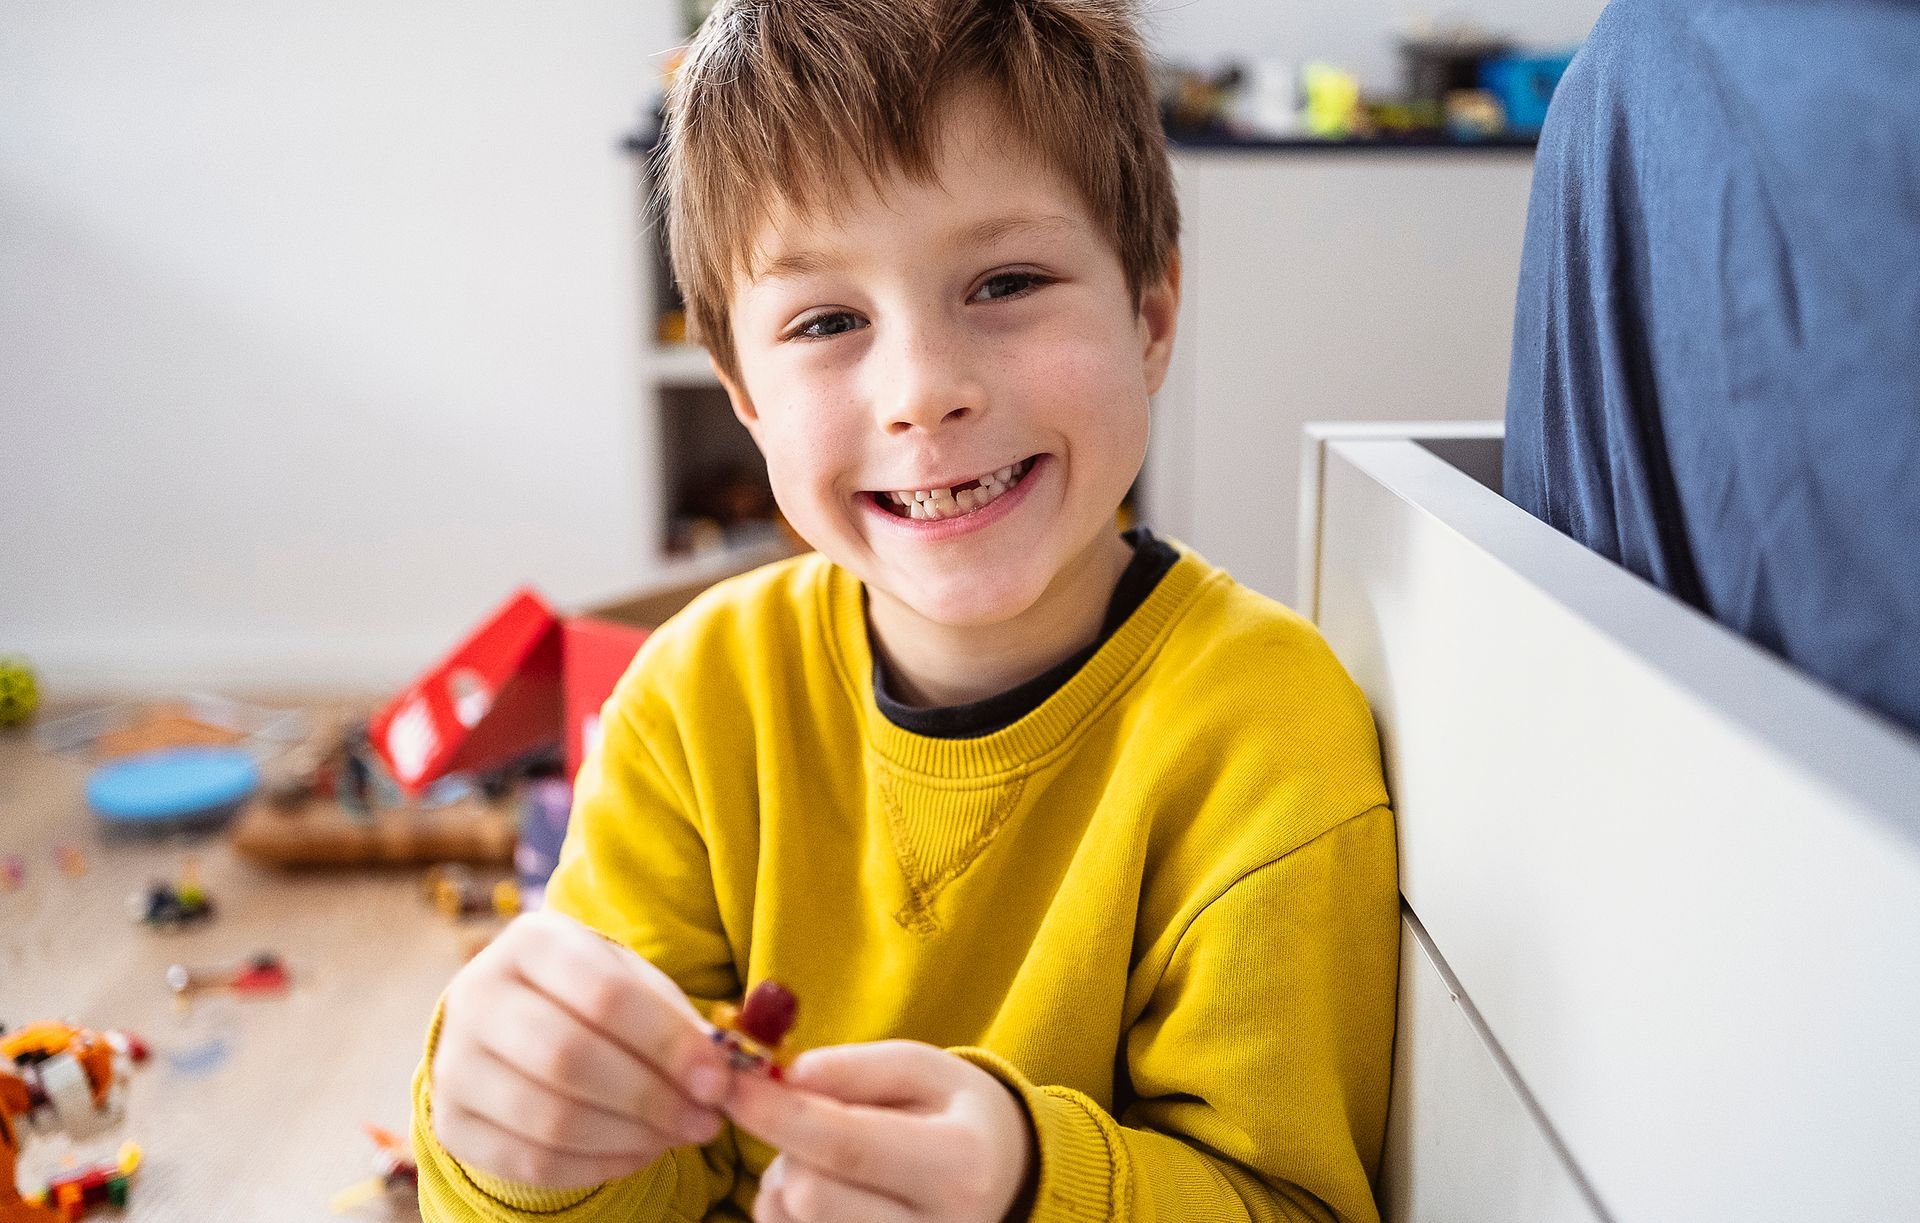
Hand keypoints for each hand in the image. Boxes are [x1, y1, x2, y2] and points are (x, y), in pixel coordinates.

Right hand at [429, 910, 732, 1188]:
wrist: (509, 1021)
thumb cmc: (589, 994)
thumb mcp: (630, 981)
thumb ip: (674, 1018)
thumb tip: (723, 1072)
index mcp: (530, 941)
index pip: (605, 995)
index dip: (668, 1044)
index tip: (718, 1080)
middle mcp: (477, 995)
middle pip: (571, 1059)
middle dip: (652, 1098)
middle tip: (705, 1120)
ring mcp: (455, 1063)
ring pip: (551, 1118)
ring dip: (631, 1138)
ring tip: (679, 1135)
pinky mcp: (451, 1122)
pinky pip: (531, 1162)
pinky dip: (598, 1166)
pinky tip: (638, 1153)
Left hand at [726, 1040, 1035, 1222]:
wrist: (1001, 1178)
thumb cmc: (955, 1114)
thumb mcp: (924, 1068)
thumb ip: (855, 1068)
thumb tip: (786, 1077)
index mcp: (957, 1165)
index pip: (845, 1144)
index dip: (776, 1113)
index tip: (731, 1082)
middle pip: (809, 1195)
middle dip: (786, 1147)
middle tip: (807, 1119)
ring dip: (784, 1181)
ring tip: (825, 1158)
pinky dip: (786, 1211)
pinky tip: (823, 1192)